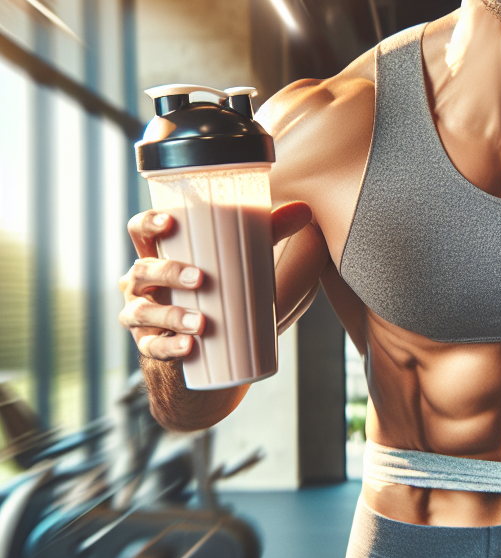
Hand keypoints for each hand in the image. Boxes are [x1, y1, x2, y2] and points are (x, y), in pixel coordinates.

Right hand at [119, 202, 312, 361]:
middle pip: (141, 271)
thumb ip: (269, 233)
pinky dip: (170, 347)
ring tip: (201, 322)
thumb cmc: (220, 288)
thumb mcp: (241, 260)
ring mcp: (142, 316)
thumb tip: (303, 209)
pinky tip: (188, 347)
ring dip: (171, 316)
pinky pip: (153, 348)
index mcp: (159, 254)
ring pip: (141, 312)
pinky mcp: (151, 346)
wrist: (211, 346)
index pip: (138, 231)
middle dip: (168, 273)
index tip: (170, 222)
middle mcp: (142, 283)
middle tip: (200, 279)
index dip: (147, 224)